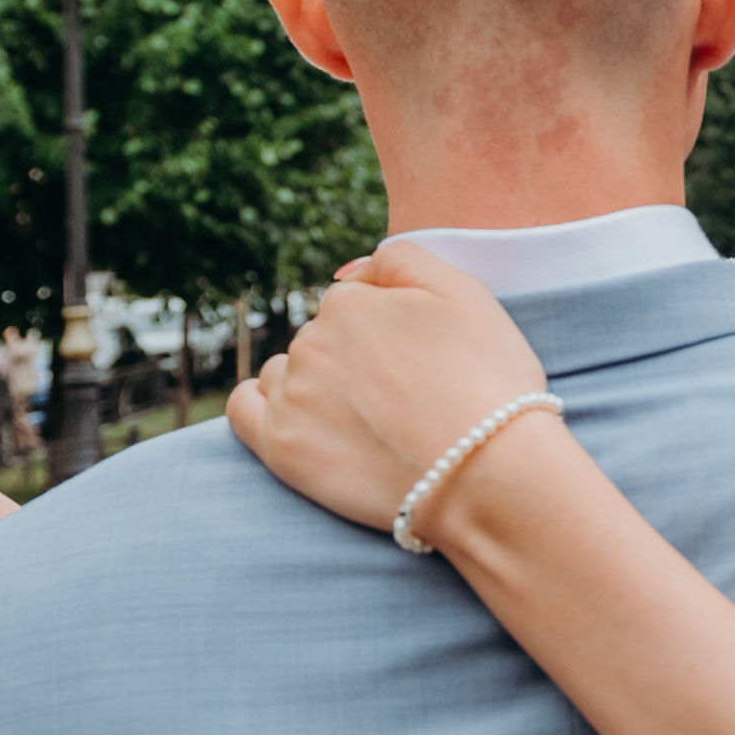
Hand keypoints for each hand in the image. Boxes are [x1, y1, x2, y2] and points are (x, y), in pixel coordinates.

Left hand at [227, 243, 548, 533]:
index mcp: (351, 303)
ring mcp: (292, 396)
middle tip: (402, 399)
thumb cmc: (490, 384)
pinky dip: (262, 407)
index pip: (355, 305)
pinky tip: (298, 420)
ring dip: (312, 385)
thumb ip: (402, 258)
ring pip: (285, 373)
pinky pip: (243, 410)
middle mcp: (311, 342)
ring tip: (364, 421)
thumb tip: (347, 272)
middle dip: (352, 360)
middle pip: (321, 339)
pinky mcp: (282, 449)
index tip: (418, 365)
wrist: (491, 476)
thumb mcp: (467, 294)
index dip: (389, 333)